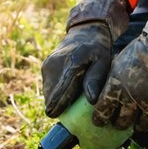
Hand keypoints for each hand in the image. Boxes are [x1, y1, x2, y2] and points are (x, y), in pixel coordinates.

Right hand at [41, 0, 129, 116]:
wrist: (85, 33)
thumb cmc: (98, 50)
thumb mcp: (103, 62)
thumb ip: (96, 79)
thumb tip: (91, 99)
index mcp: (71, 63)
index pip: (62, 89)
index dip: (59, 105)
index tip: (55, 116)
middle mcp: (55, 64)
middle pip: (52, 95)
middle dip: (60, 105)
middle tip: (72, 108)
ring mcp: (47, 65)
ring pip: (48, 93)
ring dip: (58, 99)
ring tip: (73, 95)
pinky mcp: (44, 68)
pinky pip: (48, 88)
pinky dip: (56, 92)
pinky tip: (68, 88)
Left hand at [93, 32, 147, 131]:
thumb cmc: (140, 50)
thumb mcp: (118, 62)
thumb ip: (114, 78)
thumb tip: (110, 86)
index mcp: (115, 89)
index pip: (102, 111)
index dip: (99, 118)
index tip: (99, 122)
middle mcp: (131, 101)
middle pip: (122, 122)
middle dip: (119, 124)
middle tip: (120, 124)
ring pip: (143, 125)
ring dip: (140, 126)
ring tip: (139, 127)